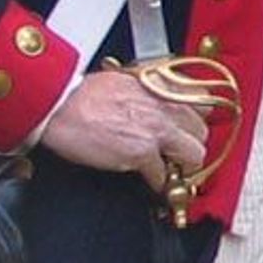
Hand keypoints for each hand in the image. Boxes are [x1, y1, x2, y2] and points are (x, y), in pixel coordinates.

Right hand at [36, 67, 212, 192]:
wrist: (60, 105)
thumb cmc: (81, 94)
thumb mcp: (125, 80)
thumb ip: (147, 92)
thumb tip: (153, 103)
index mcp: (161, 85)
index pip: (202, 101)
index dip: (194, 118)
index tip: (188, 127)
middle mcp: (165, 105)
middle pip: (201, 131)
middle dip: (190, 144)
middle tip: (178, 151)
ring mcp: (156, 130)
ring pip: (194, 155)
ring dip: (181, 164)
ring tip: (169, 168)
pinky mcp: (142, 153)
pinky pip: (163, 176)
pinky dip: (158, 183)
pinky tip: (151, 181)